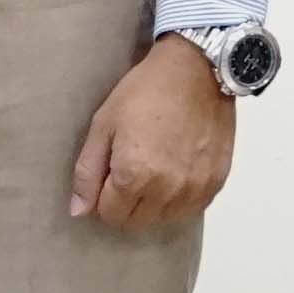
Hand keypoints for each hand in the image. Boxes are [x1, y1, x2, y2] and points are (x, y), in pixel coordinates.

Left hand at [68, 37, 236, 229]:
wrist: (196, 70)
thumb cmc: (144, 91)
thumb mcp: (104, 124)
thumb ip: (87, 172)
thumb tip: (78, 212)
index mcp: (133, 175)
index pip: (110, 214)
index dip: (103, 197)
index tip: (109, 175)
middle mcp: (166, 190)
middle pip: (136, 222)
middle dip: (126, 204)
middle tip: (129, 172)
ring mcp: (194, 188)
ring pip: (164, 219)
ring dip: (153, 204)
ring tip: (154, 170)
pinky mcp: (215, 182)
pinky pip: (190, 210)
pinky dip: (179, 199)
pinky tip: (176, 173)